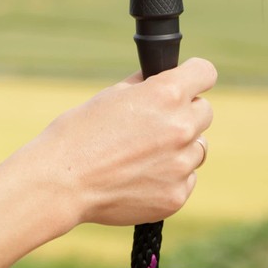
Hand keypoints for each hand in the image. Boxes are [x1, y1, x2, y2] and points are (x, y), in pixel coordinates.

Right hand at [19, 57, 216, 228]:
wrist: (62, 181)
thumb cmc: (80, 132)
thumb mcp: (114, 94)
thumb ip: (147, 86)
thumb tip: (162, 79)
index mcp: (166, 93)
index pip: (205, 72)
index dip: (196, 75)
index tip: (190, 81)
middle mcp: (180, 126)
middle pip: (205, 111)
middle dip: (185, 112)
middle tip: (157, 122)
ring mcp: (181, 164)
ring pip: (198, 147)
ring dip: (180, 147)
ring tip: (144, 154)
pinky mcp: (177, 195)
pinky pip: (187, 178)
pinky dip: (171, 176)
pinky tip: (141, 176)